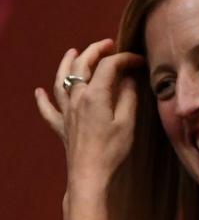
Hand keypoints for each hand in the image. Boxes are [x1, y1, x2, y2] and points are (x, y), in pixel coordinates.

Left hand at [35, 38, 143, 219]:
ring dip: (66, 63)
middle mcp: (77, 98)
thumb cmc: (112, 150)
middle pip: (82, 66)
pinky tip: (38, 92)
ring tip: (72, 52)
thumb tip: (128, 80)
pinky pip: (48, 110)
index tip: (139, 61)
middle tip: (109, 45)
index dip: (125, 59)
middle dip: (95, 51)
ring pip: (61, 80)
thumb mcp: (127, 122)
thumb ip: (128, 97)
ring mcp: (66, 112)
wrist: (90, 174)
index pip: (109, 66)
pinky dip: (42, 99)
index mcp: (95, 95)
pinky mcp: (61, 127)